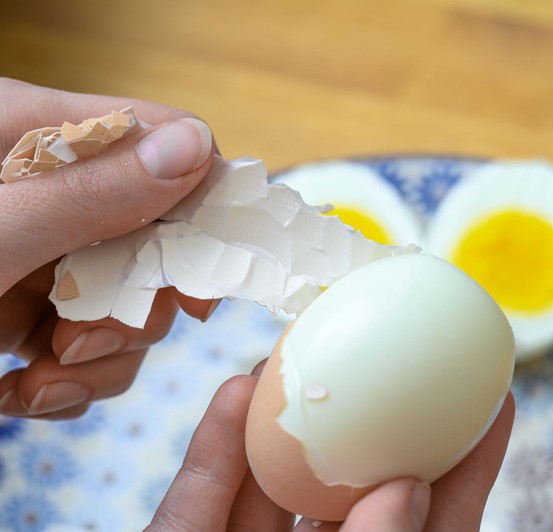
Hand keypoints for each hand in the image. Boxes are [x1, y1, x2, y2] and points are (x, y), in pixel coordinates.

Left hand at [0, 78, 217, 418]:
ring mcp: (40, 248)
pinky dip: (74, 378)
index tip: (201, 275)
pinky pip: (96, 337)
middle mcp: (44, 187)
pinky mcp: (30, 303)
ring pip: (132, 295)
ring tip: (42, 378)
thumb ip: (88, 191)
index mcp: (26, 132)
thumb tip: (195, 147)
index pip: (158, 139)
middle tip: (85, 341)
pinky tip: (26, 392)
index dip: (197, 202)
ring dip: (102, 355)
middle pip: (156, 231)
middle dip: (134, 303)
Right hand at [149, 365, 514, 531]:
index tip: (495, 402)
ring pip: (273, 484)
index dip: (467, 466)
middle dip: (375, 422)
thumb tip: (412, 488)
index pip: (438, 527)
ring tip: (310, 354)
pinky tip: (238, 394)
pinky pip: (199, 500)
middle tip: (398, 354)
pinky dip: (216, 449)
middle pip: (355, 491)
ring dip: (288, 419)